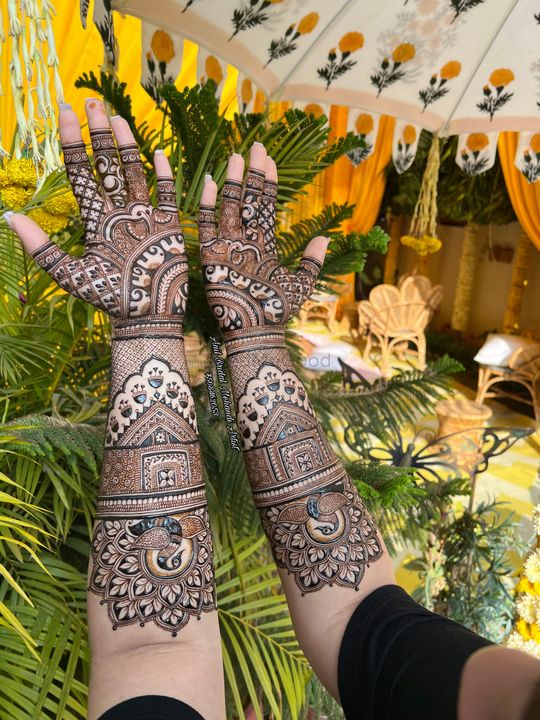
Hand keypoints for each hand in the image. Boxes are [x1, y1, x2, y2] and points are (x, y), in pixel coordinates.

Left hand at [5, 100, 186, 322]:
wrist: (146, 316)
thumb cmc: (111, 299)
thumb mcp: (71, 276)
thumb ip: (42, 248)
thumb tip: (9, 216)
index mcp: (96, 220)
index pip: (81, 173)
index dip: (72, 143)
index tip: (63, 113)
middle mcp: (118, 212)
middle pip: (105, 165)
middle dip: (96, 133)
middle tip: (88, 101)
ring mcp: (144, 215)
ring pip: (132, 172)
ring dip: (124, 145)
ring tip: (113, 116)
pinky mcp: (168, 225)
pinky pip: (165, 193)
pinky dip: (162, 174)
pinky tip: (156, 153)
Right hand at [198, 143, 328, 333]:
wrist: (255, 332)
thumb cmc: (276, 311)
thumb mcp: (300, 285)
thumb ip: (311, 262)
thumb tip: (325, 238)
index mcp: (265, 244)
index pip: (267, 206)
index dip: (269, 183)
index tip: (270, 158)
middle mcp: (246, 240)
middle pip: (250, 200)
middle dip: (254, 174)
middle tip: (257, 147)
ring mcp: (228, 247)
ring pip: (230, 208)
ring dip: (234, 184)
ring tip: (237, 157)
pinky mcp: (212, 257)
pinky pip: (207, 227)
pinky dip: (208, 207)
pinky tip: (209, 183)